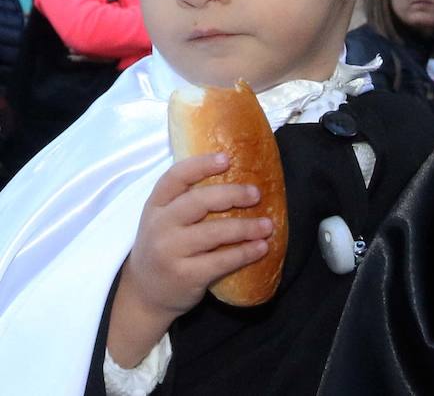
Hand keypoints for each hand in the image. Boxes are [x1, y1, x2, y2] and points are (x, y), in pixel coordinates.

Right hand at [108, 153, 273, 366]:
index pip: (174, 177)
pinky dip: (244, 253)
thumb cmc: (166, 247)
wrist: (145, 294)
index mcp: (155, 205)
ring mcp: (169, 252)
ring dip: (245, 227)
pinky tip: (261, 247)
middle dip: (231, 195)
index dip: (200, 165)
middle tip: (256, 194)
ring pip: (213, 233)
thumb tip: (238, 176)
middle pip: (197, 202)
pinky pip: (220, 261)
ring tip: (267, 225)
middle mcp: (159, 226)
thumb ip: (188, 200)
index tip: (226, 158)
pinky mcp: (184, 276)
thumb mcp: (164, 220)